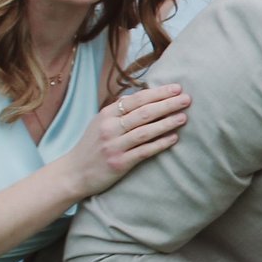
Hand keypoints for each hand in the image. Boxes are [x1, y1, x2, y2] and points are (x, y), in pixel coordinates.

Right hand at [65, 84, 190, 196]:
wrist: (73, 173)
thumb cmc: (92, 145)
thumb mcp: (100, 122)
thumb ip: (119, 109)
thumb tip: (141, 94)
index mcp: (107, 114)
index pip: (136, 99)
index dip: (158, 93)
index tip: (177, 88)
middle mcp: (110, 128)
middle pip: (144, 113)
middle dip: (167, 104)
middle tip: (187, 99)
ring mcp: (114, 146)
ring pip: (145, 131)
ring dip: (167, 123)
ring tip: (184, 117)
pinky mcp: (119, 163)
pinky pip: (144, 151)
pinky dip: (160, 144)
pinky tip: (174, 138)